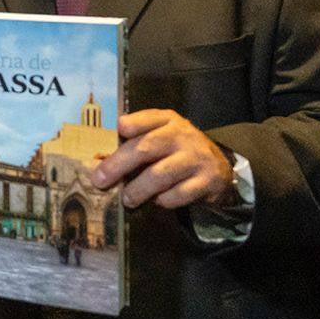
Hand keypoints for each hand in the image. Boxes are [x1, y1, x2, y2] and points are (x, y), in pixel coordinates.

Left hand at [91, 109, 234, 208]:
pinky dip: (164, 200)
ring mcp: (196, 158)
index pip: (148, 118)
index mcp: (168, 120)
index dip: (133, 123)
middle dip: (118, 165)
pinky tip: (157, 201)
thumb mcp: (161, 136)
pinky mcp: (207, 181)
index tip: (119, 129)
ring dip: (138, 189)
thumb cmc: (177, 150)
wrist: (219, 167)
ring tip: (127, 199)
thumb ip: (135, 141)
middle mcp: (183, 136)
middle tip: (100, 181)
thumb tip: (100, 162)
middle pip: (146, 148)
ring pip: (160, 174)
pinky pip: (179, 193)